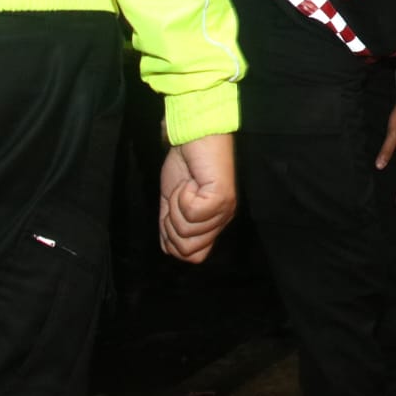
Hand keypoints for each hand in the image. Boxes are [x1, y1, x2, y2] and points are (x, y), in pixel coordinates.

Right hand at [159, 132, 235, 263]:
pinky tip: (191, 181)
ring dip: (176, 208)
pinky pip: (191, 213)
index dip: (173, 241)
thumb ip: (173, 228)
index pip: (194, 257)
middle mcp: (222, 219)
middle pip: (188, 250)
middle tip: (178, 199)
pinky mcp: (221, 197)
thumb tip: (171, 251)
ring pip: (187, 232)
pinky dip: (182, 197)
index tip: (171, 214)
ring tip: (186, 187)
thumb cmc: (184, 166)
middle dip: (171, 226)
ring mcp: (224, 209)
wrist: (192, 137)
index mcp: (212, 223)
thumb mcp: (173, 204)